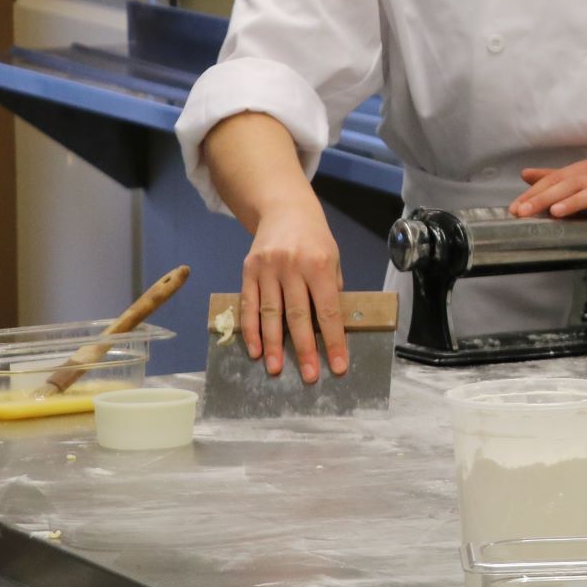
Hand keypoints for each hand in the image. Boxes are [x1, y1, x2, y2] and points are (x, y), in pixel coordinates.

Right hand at [239, 196, 346, 383]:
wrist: (285, 210)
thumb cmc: (315, 239)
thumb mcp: (333, 258)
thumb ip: (331, 289)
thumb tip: (331, 325)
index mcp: (319, 265)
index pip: (328, 311)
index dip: (333, 340)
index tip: (337, 366)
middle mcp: (292, 267)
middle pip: (297, 316)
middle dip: (304, 350)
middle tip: (309, 376)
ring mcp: (267, 269)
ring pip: (270, 314)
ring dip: (272, 346)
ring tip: (276, 370)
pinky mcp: (248, 270)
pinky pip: (248, 305)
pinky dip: (251, 329)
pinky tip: (254, 350)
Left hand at [511, 160, 586, 221]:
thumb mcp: (578, 184)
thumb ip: (552, 179)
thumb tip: (524, 174)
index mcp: (583, 170)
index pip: (555, 179)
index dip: (534, 193)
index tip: (516, 208)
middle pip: (571, 184)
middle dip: (547, 197)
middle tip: (526, 211)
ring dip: (576, 201)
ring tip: (556, 211)